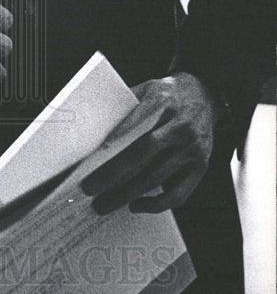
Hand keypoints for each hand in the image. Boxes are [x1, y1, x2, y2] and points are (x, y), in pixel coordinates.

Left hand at [81, 72, 218, 213]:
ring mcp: (192, 148)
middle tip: (90, 189)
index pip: (134, 126)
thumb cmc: (167, 95)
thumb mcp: (146, 89)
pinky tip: (136, 205)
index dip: (113, 146)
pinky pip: (178, 194)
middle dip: (113, 175)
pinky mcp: (200, 166)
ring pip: (156, 177)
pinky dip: (156, 204)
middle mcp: (180, 125)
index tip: (91, 161)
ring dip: (127, 194)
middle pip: (143, 154)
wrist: (204, 95)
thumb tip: (93, 129)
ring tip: (104, 204)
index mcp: (162, 101)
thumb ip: (125, 106)